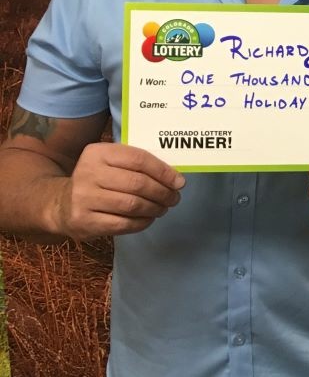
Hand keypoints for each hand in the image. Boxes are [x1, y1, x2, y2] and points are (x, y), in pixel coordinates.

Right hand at [53, 143, 184, 240]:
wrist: (61, 204)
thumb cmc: (98, 180)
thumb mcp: (111, 163)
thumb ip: (138, 164)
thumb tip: (175, 178)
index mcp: (98, 153)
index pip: (139, 159)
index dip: (164, 171)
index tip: (179, 182)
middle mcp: (88, 173)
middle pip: (138, 183)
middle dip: (162, 192)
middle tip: (174, 198)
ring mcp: (83, 198)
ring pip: (132, 205)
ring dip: (154, 208)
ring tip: (163, 208)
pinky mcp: (84, 220)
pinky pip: (122, 224)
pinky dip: (141, 222)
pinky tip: (148, 219)